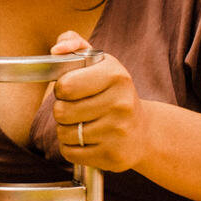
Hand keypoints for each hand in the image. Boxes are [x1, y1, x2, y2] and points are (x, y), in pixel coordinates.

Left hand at [50, 30, 146, 172]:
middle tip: (78, 108)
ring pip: (64, 134)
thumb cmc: (113, 93)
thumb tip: (56, 50)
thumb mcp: (99, 62)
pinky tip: (87, 140)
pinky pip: (70, 153)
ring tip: (84, 123)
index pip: (65, 85)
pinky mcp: (113, 156)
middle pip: (61, 112)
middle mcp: (121, 103)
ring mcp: (118, 132)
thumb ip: (73, 44)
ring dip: (67, 130)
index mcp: (116, 76)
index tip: (71, 89)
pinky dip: (71, 148)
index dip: (61, 88)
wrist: (143, 131)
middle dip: (62, 110)